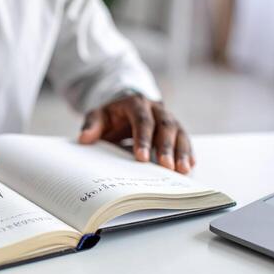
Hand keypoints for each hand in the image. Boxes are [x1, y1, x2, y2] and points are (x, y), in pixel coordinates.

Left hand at [78, 94, 194, 173]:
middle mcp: (156, 108)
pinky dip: (188, 153)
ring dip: (182, 152)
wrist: (123, 107)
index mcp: (136, 103)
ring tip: (183, 170)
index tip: (141, 158)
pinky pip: (184, 139)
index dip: (143, 138)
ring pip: (179, 132)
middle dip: (167, 147)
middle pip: (165, 126)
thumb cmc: (110, 115)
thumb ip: (92, 125)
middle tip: (167, 167)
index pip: (142, 120)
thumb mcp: (97, 115)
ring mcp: (168, 118)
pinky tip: (189, 166)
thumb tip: (84, 138)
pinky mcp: (175, 128)